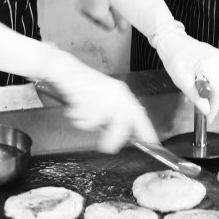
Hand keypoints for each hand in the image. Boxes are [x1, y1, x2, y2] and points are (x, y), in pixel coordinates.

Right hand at [43, 49, 158, 152]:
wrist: (66, 70)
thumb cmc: (83, 86)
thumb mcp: (105, 99)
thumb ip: (114, 115)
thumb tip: (123, 136)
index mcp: (122, 92)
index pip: (139, 114)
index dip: (146, 130)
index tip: (152, 143)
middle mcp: (117, 92)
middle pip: (123, 123)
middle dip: (115, 138)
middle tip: (108, 148)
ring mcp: (104, 94)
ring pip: (101, 122)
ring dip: (89, 124)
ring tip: (81, 116)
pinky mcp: (89, 96)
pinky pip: (87, 119)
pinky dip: (79, 119)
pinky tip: (75, 109)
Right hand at [73, 0, 127, 31]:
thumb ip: (122, 16)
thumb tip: (123, 30)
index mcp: (96, 13)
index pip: (110, 27)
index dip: (118, 20)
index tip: (121, 8)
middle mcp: (84, 11)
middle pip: (101, 21)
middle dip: (109, 14)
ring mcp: (78, 3)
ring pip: (94, 14)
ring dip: (101, 7)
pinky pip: (87, 6)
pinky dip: (94, 1)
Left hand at [149, 23, 218, 121]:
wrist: (170, 39)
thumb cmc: (173, 56)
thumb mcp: (182, 80)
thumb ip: (195, 96)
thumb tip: (206, 110)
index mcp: (212, 63)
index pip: (218, 91)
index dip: (214, 107)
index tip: (209, 117)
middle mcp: (218, 59)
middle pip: (218, 87)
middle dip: (207, 99)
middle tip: (199, 109)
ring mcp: (217, 57)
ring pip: (214, 82)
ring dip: (204, 91)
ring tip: (191, 96)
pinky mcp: (213, 57)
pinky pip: (212, 74)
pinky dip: (204, 82)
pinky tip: (194, 86)